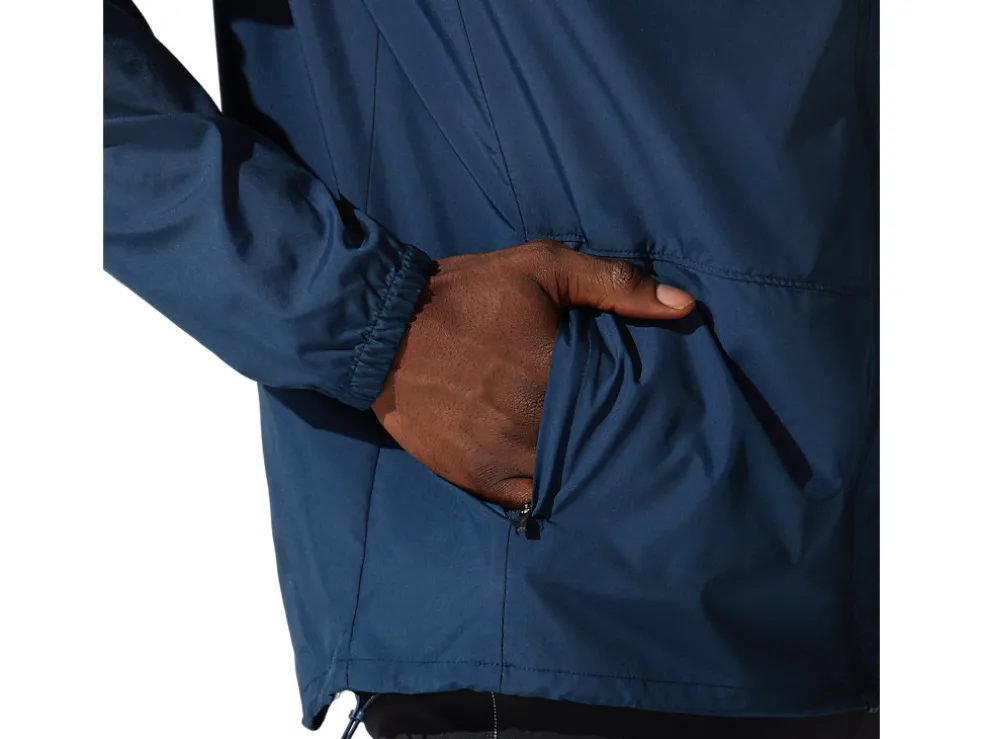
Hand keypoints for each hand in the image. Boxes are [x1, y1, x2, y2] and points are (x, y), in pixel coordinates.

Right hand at [371, 239, 695, 508]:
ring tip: (606, 471)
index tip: (660, 414)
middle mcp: (532, 422)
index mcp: (556, 372)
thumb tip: (685, 306)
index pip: (622, 409)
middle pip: (596, 450)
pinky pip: (524, 502)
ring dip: (584, 476)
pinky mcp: (474, 477)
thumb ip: (614, 284)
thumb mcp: (541, 267)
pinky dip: (544, 495)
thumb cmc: (467, 293)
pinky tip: (560, 484)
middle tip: (639, 447)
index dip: (640, 414)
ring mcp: (502, 456)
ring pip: (565, 481)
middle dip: (615, 448)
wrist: (383, 329)